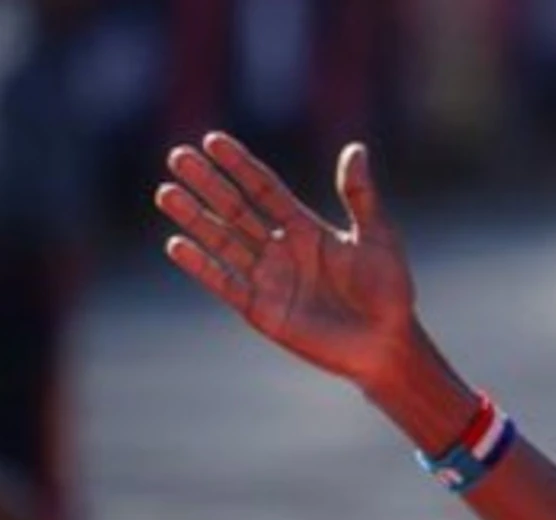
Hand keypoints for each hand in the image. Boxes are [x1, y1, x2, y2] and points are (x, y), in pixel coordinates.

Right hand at [157, 136, 416, 389]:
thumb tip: (356, 149)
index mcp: (305, 228)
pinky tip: (177, 244)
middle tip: (177, 156)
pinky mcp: (260, 309)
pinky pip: (224, 283)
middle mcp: (280, 249)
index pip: (264, 189)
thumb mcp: (378, 238)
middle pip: (235, 209)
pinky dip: (201, 265)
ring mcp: (267, 278)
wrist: (387, 344)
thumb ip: (361, 197)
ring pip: (222, 241)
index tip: (212, 140)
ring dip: (195, 218)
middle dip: (207, 184)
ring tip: (166, 193)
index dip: (240, 165)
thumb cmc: (389, 291)